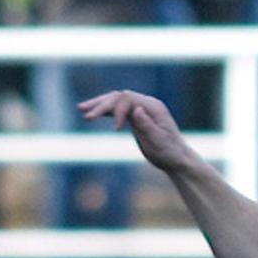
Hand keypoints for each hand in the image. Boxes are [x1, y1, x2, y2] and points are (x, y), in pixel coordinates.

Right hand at [80, 88, 202, 176]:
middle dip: (102, 104)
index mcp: (153, 107)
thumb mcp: (159, 141)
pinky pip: (117, 110)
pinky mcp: (136, 117)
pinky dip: (105, 111)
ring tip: (81, 109)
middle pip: (119, 97)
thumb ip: (147, 126)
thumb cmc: (170, 153)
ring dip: (99, 105)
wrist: (177, 159)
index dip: (117, 110)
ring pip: (116, 101)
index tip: (115, 129)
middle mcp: (146, 104)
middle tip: (85, 113)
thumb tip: (136, 109)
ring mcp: (140, 109)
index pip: (128, 99)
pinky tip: (92, 114)